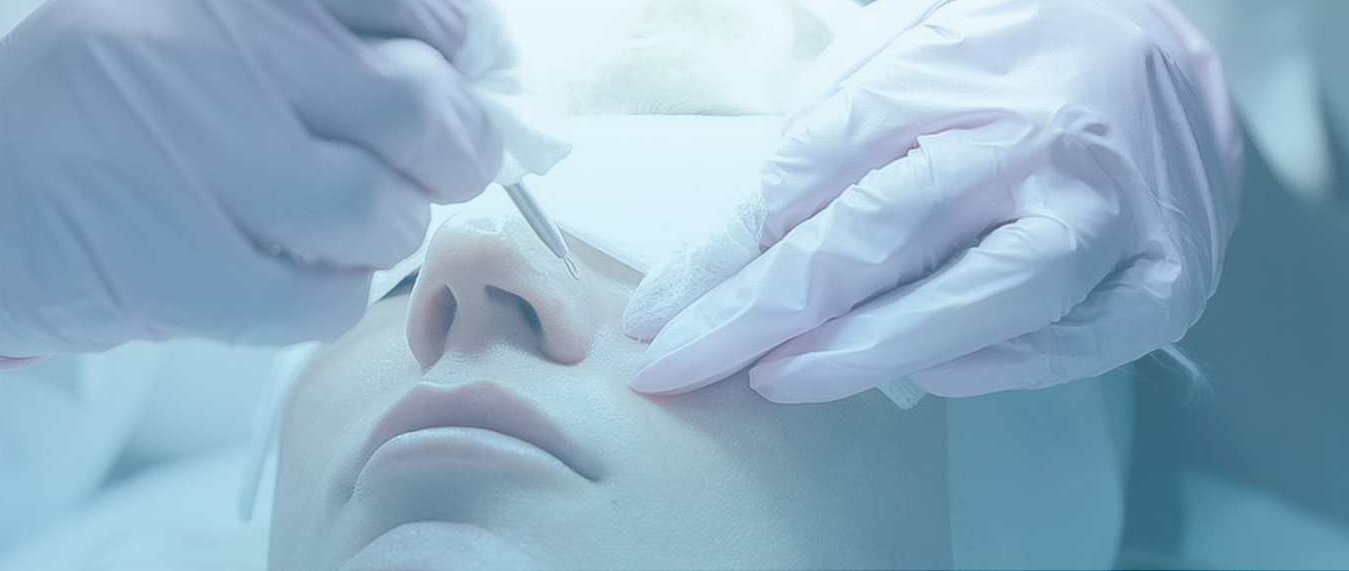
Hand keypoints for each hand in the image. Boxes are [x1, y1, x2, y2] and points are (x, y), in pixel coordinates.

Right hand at [0, 0, 500, 380]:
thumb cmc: (107, 108)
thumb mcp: (201, 24)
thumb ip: (330, 33)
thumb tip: (476, 73)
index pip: (421, 15)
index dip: (458, 63)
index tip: (448, 87)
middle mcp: (213, 56)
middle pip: (422, 112)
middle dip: (454, 152)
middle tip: (432, 166)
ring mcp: (196, 163)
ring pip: (386, 216)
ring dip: (383, 231)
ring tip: (327, 220)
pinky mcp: (184, 271)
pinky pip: (330, 299)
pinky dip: (326, 294)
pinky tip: (279, 269)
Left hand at [623, 0, 1241, 402]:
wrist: (1168, 26)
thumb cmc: (1007, 49)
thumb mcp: (897, 54)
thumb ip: (827, 137)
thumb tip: (738, 245)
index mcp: (945, 76)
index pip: (804, 176)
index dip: (718, 257)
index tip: (658, 318)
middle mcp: (1026, 137)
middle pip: (872, 236)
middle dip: (758, 314)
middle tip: (685, 364)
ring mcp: (1104, 205)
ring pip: (982, 295)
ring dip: (869, 349)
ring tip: (780, 380)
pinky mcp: (1165, 268)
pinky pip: (1080, 337)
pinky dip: (1005, 366)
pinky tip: (933, 376)